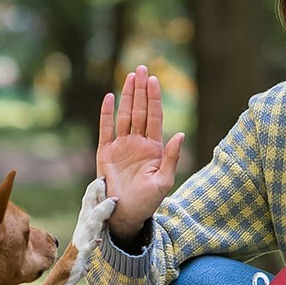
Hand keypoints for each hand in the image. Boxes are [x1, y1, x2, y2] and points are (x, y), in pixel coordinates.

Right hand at [96, 65, 183, 241]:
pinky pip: (105, 129)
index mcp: (153, 148)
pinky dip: (106, 113)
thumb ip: (172, 157)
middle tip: (142, 68)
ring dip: (127, 96)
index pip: (154, 117)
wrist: (125, 215)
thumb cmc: (147, 201)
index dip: (154, 99)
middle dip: (141, 90)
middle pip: (139, 111)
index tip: (154, 80)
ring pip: (124, 116)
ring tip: (130, 76)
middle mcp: (137, 143)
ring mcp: (121, 146)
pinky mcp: (105, 153)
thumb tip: (180, 134)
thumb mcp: (164, 181)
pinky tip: (109, 97)